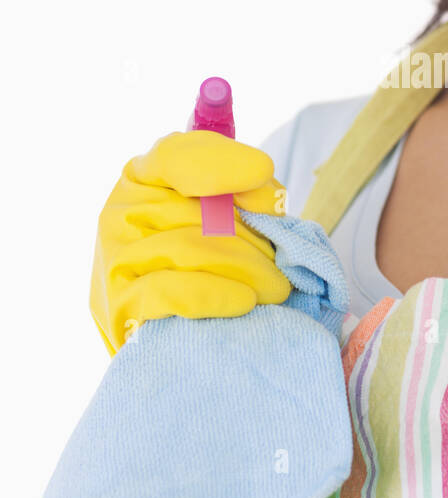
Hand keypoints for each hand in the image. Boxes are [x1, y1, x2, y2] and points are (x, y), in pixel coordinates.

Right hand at [90, 130, 290, 356]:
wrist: (174, 342)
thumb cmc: (207, 269)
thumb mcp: (224, 219)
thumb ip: (244, 197)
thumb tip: (266, 202)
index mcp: (143, 178)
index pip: (173, 155)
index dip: (220, 162)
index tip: (262, 172)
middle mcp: (120, 212)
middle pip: (197, 210)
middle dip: (251, 236)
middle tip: (282, 262)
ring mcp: (115, 259)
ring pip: (190, 249)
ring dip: (247, 268)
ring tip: (277, 287)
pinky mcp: (119, 306)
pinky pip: (171, 291)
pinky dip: (215, 294)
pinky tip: (244, 301)